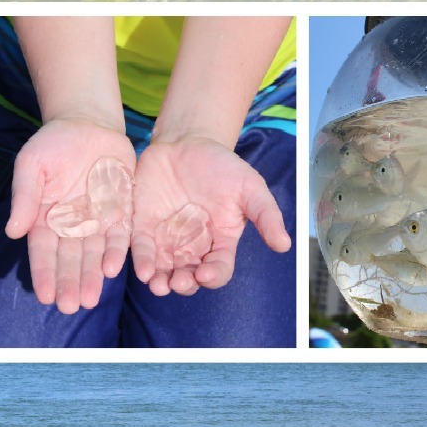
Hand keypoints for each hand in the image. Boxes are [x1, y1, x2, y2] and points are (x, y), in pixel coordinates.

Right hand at [4, 120, 135, 313]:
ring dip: (93, 276)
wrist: (88, 124)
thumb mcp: (32, 165)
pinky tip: (114, 269)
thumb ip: (25, 197)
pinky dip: (117, 252)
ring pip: (95, 254)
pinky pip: (121, 234)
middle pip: (70, 260)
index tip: (45, 296)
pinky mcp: (121, 209)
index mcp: (46, 218)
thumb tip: (13, 231)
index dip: (45, 274)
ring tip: (92, 299)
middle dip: (71, 283)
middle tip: (72, 306)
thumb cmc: (53, 144)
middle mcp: (72, 225)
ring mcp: (98, 219)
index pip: (44, 252)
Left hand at [130, 138, 291, 295]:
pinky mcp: (144, 228)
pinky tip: (143, 270)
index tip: (205, 273)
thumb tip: (285, 245)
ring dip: (160, 284)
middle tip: (179, 281)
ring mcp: (167, 240)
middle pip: (189, 277)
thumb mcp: (249, 187)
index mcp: (220, 240)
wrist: (186, 142)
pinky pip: (141, 251)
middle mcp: (193, 246)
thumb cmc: (222, 166)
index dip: (212, 276)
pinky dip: (141, 263)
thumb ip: (266, 215)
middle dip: (184, 284)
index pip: (219, 269)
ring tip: (158, 285)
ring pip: (163, 272)